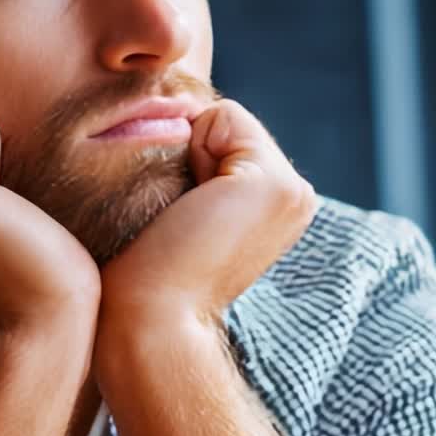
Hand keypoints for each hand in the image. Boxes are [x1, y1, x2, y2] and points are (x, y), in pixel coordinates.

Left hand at [98, 99, 315, 325]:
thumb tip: (173, 118)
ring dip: (187, 149)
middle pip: (227, 125)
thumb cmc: (140, 272)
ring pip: (224, 119)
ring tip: (179, 209)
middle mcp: (295, 198)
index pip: (228, 136)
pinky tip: (186, 199)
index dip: (185, 154)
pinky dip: (192, 144)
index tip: (172, 210)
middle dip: (189, 149)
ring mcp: (294, 191)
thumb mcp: (178, 206)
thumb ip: (196, 167)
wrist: (149, 318)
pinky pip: (223, 116)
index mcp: (275, 205)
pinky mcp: (278, 185)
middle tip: (175, 212)